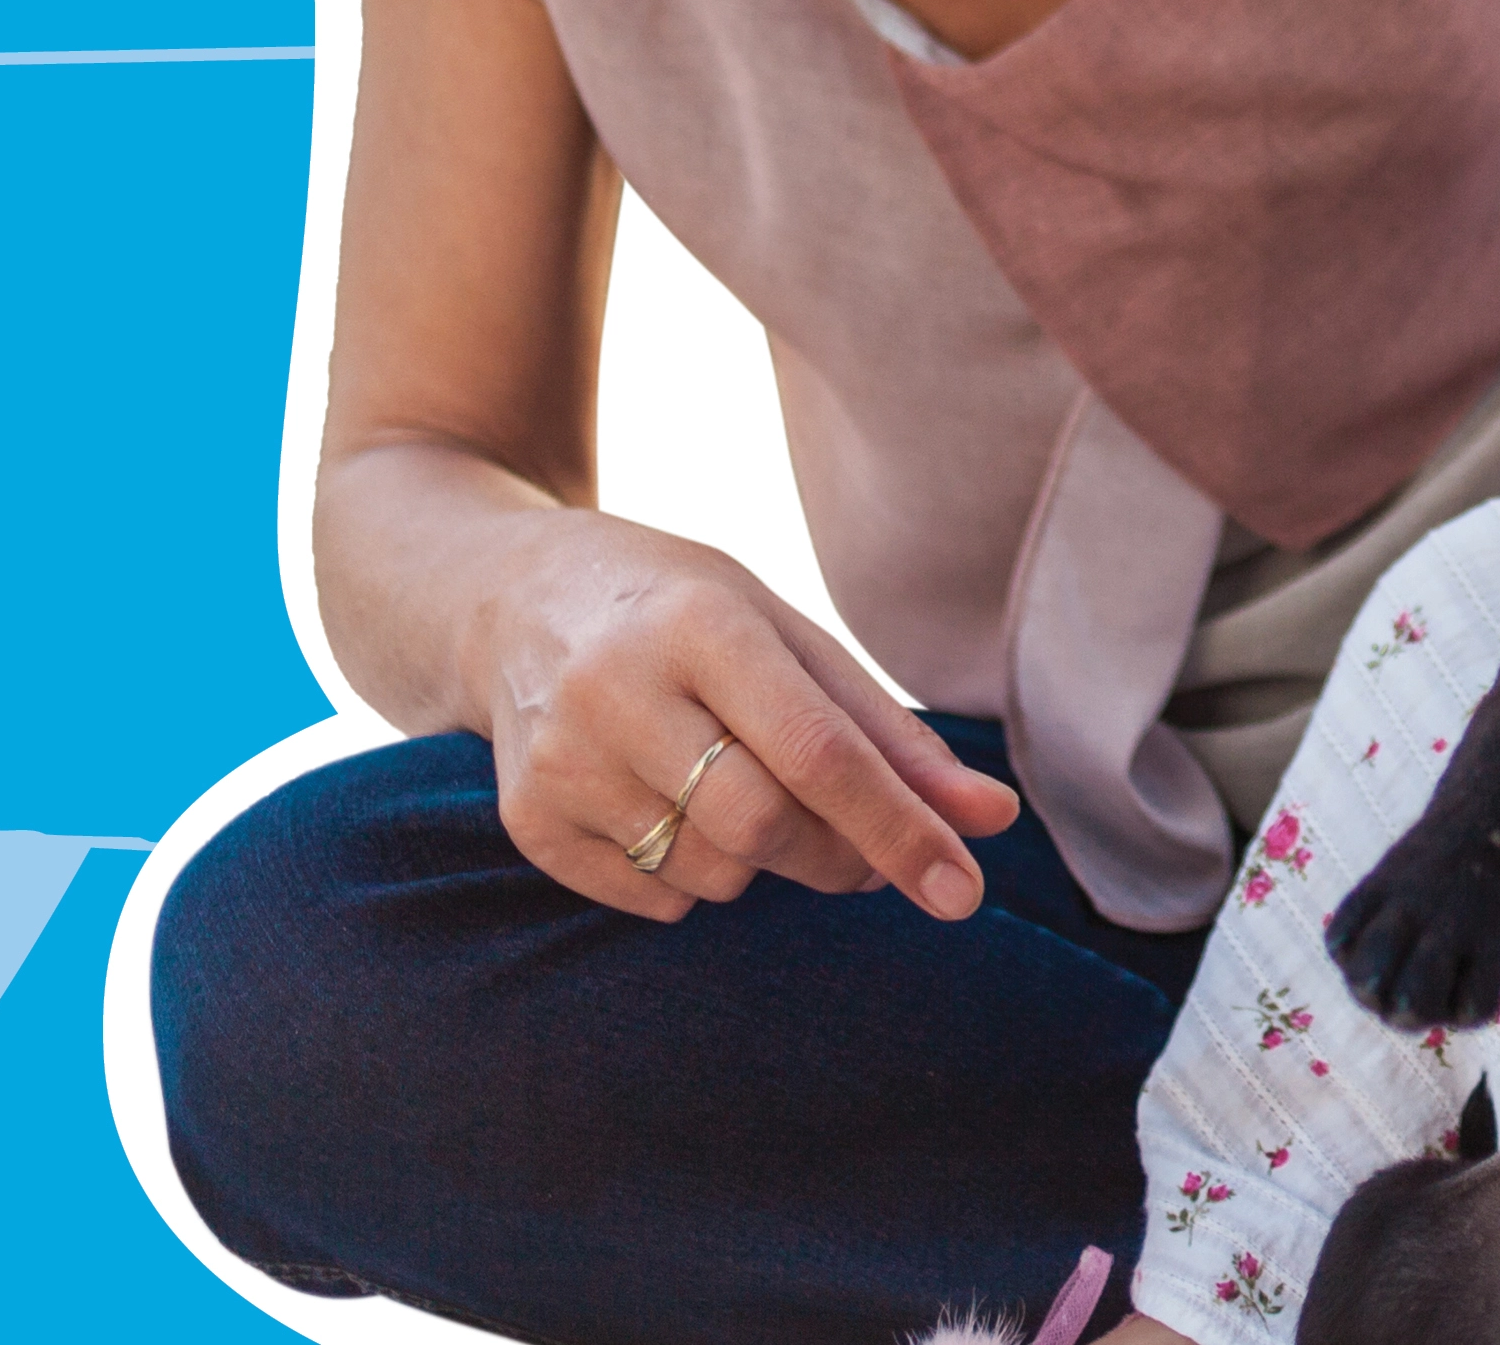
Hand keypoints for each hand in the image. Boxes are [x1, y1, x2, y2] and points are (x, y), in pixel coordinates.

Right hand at [460, 519, 1022, 921]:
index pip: (818, 751)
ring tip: (731, 791)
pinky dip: (690, 877)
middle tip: (854, 843)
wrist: (509, 600)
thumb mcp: (786, 636)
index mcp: (700, 621)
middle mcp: (617, 687)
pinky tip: (666, 806)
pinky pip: (653, 898)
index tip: (962, 892)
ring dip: (758, 863)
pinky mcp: (527, 818)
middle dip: (835, 856)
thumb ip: (887, 733)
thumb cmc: (681, 614)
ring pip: (712, 874)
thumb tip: (990, 821)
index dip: (900, 829)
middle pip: (764, 826)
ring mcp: (560, 757)